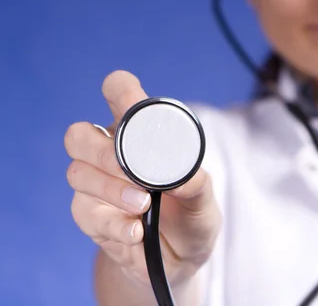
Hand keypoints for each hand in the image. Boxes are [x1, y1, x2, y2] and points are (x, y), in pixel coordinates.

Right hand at [65, 70, 221, 287]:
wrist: (180, 260)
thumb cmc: (192, 216)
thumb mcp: (204, 200)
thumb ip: (196, 184)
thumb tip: (180, 177)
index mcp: (140, 135)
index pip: (119, 94)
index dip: (119, 91)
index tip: (130, 103)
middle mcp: (111, 154)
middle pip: (79, 135)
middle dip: (102, 152)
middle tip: (132, 172)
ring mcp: (96, 186)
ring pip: (78, 173)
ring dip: (111, 190)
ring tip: (143, 206)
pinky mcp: (91, 218)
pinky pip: (87, 214)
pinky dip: (114, 223)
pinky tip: (136, 232)